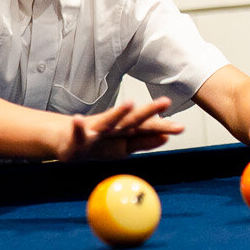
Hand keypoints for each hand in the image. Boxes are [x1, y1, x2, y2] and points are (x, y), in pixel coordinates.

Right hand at [56, 98, 183, 161]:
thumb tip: (166, 137)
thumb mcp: (124, 147)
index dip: (163, 127)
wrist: (68, 141)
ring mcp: (95, 131)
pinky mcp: (78, 136)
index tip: (180, 127)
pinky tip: (78, 120)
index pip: (147, 128)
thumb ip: (144, 142)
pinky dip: (78, 127)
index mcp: (124, 132)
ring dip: (118, 112)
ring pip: (108, 121)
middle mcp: (113, 128)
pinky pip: (78, 132)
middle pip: (133, 120)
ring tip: (130, 103)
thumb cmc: (98, 143)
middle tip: (165, 102)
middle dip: (149, 112)